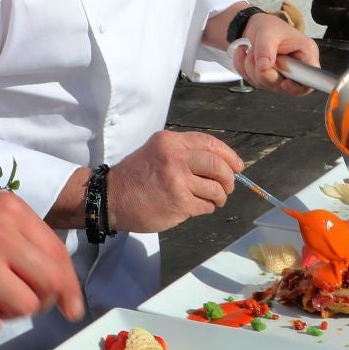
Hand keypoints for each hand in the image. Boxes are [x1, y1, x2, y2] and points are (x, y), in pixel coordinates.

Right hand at [0, 186, 82, 334]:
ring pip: (24, 307)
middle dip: (41, 302)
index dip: (70, 287)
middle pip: (49, 284)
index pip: (57, 255)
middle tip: (19, 304)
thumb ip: (14, 234)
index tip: (73, 307)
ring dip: (7, 312)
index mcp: (9, 209)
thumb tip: (53, 277)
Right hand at [107, 130, 242, 233]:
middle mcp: (175, 158)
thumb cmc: (135, 176)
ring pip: (215, 188)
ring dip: (219, 196)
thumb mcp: (157, 151)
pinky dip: (207, 207)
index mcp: (170, 142)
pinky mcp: (179, 203)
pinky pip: (206, 205)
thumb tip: (220, 163)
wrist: (111, 197)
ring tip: (213, 199)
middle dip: (229, 178)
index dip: (229, 156)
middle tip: (227, 186)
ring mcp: (177, 181)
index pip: (210, 144)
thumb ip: (184, 153)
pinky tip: (197, 206)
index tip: (237, 166)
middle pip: (218, 165)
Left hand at [231, 12, 319, 96]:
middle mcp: (296, 67)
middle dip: (264, 71)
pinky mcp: (268, 78)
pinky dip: (244, 68)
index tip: (284, 83)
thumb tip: (264, 68)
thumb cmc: (268, 26)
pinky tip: (245, 55)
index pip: (310, 81)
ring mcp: (281, 75)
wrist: (254, 25)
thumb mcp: (267, 33)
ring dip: (252, 68)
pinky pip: (254, 82)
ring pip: (266, 84)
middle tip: (256, 53)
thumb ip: (265, 51)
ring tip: (253, 50)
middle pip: (283, 85)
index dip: (297, 87)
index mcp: (305, 54)